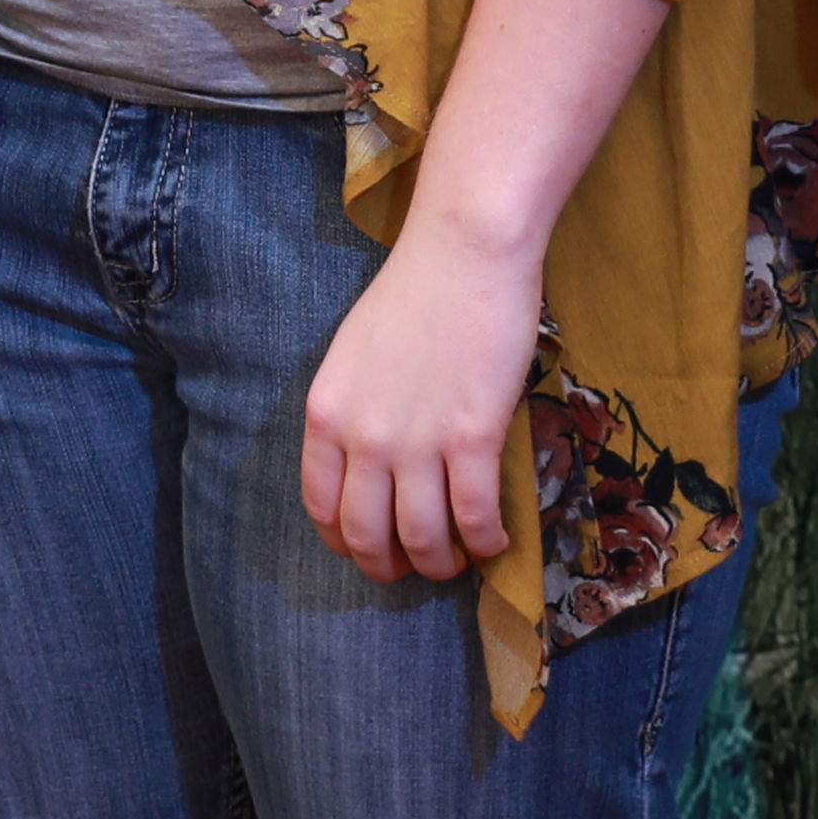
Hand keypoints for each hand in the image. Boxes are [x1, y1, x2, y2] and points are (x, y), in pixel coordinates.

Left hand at [303, 221, 544, 583]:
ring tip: (456, 560)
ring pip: (422, 538)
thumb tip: (374, 466)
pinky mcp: (472, 437)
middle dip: (389, 566)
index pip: (321, 506)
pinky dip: (487, 542)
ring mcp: (416, 441)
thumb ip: (355, 413)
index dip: (344, 541)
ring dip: (440, 563)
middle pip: (365, 535)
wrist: (463, 251)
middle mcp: (362, 437)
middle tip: (413, 567)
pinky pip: (476, 517)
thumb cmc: (413, 292)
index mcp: (325, 413)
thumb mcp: (353, 356)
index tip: (367, 548)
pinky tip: (497, 543)